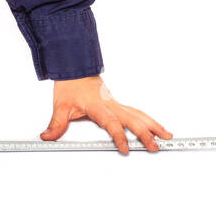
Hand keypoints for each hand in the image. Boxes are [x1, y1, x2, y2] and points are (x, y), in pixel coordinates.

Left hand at [41, 75, 171, 153]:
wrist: (73, 67)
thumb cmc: (69, 85)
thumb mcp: (60, 105)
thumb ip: (56, 124)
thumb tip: (47, 137)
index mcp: (98, 106)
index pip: (112, 123)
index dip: (119, 136)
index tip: (126, 149)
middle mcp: (111, 104)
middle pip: (132, 119)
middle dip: (145, 134)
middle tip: (155, 147)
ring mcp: (116, 103)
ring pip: (139, 114)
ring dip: (153, 125)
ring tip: (167, 136)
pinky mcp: (117, 103)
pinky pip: (136, 111)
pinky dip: (148, 119)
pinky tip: (156, 127)